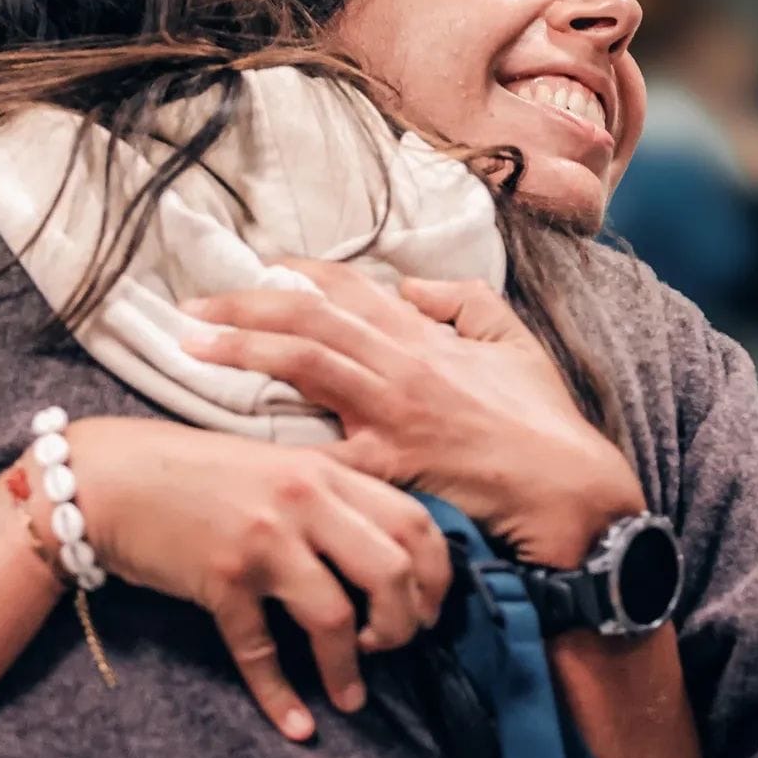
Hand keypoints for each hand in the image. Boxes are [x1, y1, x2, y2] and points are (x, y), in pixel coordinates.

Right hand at [26, 418, 451, 740]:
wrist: (111, 476)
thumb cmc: (196, 472)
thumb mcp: (276, 466)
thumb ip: (329, 497)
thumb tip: (387, 554)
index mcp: (325, 470)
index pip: (415, 522)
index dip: (436, 576)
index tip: (429, 608)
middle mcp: (304, 500)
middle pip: (392, 571)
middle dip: (407, 623)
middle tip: (394, 647)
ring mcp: (263, 541)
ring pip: (336, 616)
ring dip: (350, 668)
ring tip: (352, 696)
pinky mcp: (221, 579)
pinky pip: (261, 651)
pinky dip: (280, 696)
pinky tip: (295, 725)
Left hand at [180, 261, 643, 566]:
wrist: (566, 489)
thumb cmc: (543, 422)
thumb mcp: (515, 342)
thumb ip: (465, 303)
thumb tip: (413, 285)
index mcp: (426, 336)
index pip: (350, 290)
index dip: (300, 274)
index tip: (259, 268)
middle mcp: (401, 364)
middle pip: (310, 320)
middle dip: (244, 307)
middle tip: (190, 306)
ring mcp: (392, 414)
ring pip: (305, 364)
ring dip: (243, 348)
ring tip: (193, 342)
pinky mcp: (390, 466)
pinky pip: (324, 455)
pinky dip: (278, 449)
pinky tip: (231, 443)